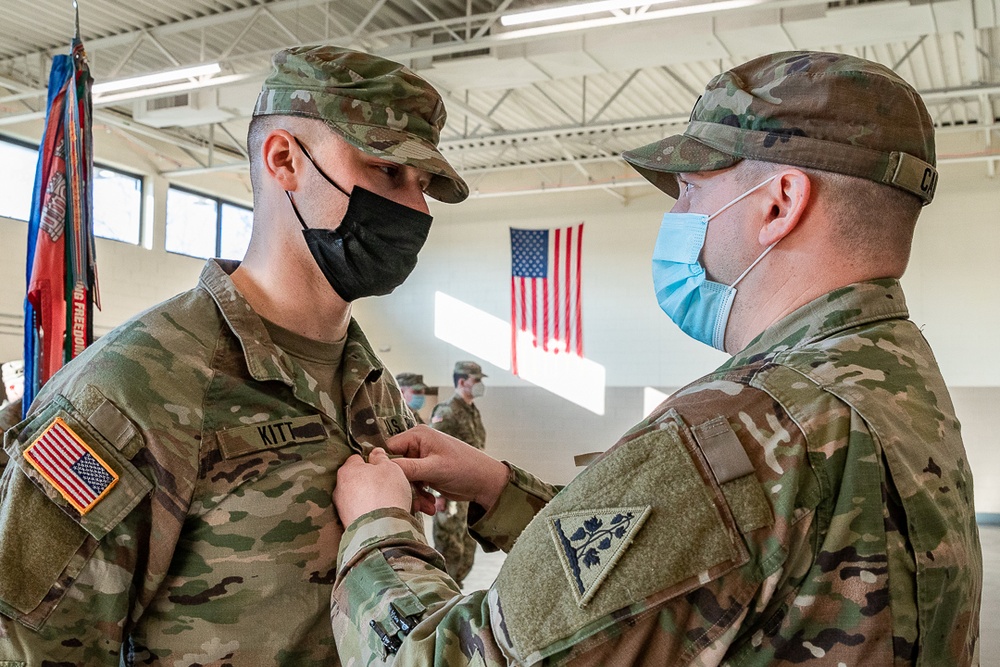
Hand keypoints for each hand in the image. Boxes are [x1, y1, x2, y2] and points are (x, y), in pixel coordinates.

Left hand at [334, 448, 412, 526]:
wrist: (381, 531)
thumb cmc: (385, 496)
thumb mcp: (390, 468)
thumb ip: (381, 458)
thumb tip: (376, 453)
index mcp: (348, 470)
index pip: (356, 458)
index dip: (370, 462)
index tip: (380, 467)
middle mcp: (339, 488)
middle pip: (355, 479)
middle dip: (368, 481)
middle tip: (385, 485)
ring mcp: (341, 507)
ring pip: (356, 497)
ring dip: (367, 498)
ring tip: (384, 503)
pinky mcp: (346, 523)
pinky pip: (358, 513)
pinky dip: (366, 513)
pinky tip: (379, 515)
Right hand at [386, 425, 508, 512]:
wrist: (485, 483)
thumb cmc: (464, 468)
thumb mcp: (434, 468)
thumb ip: (408, 467)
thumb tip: (380, 467)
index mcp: (418, 435)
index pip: (389, 448)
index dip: (386, 466)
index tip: (385, 484)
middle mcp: (417, 445)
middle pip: (395, 466)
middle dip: (403, 485)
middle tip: (412, 501)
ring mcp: (421, 459)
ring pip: (403, 479)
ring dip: (412, 495)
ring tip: (426, 506)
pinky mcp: (425, 473)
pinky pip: (413, 485)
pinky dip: (419, 497)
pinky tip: (430, 506)